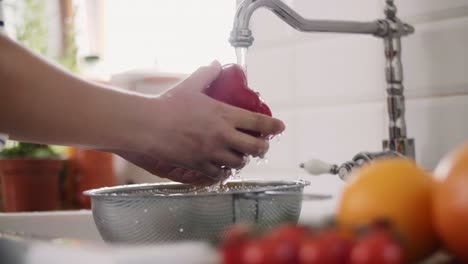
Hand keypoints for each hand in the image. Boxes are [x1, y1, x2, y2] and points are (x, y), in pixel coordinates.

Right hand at [126, 61, 284, 183]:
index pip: (259, 123)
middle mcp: (223, 136)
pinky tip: (222, 168)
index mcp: (225, 115)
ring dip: (243, 159)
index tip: (280, 127)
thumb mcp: (191, 85)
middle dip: (263, 148)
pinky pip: (219, 174)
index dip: (274, 126)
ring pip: (239, 163)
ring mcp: (212, 153)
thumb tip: (216, 64)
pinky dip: (224, 172)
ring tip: (241, 156)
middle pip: (256, 148)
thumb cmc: (169, 105)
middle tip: (262, 146)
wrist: (148, 125)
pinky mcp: (199, 165)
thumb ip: (207, 74)